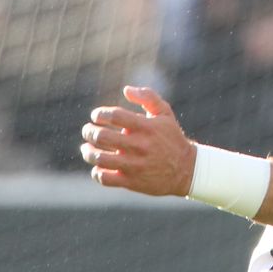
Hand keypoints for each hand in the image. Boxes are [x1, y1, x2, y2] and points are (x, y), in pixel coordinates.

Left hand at [81, 86, 196, 196]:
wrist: (185, 170)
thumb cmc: (171, 138)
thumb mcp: (165, 113)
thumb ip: (148, 97)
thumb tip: (126, 90)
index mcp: (146, 127)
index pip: (115, 116)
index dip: (100, 114)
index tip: (96, 116)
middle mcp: (139, 145)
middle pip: (102, 136)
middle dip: (89, 131)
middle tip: (87, 130)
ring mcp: (134, 165)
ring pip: (100, 159)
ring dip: (88, 152)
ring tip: (86, 149)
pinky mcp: (131, 182)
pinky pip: (105, 178)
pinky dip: (97, 172)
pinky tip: (98, 167)